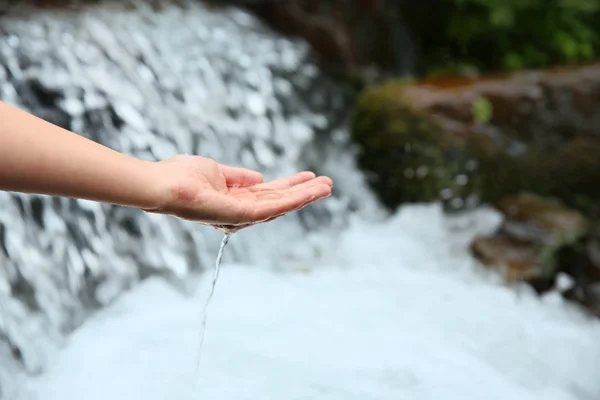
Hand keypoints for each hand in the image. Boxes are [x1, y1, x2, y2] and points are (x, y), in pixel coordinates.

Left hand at [144, 155, 332, 232]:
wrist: (163, 183)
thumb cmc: (181, 176)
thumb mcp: (216, 172)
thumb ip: (238, 177)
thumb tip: (258, 177)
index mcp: (235, 201)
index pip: (269, 194)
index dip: (290, 185)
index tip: (310, 176)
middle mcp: (241, 213)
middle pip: (279, 201)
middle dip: (304, 193)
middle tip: (328, 184)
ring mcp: (241, 216)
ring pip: (280, 206)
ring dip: (305, 196)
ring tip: (327, 186)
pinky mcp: (240, 216)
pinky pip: (272, 207)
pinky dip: (292, 199)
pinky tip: (309, 192)